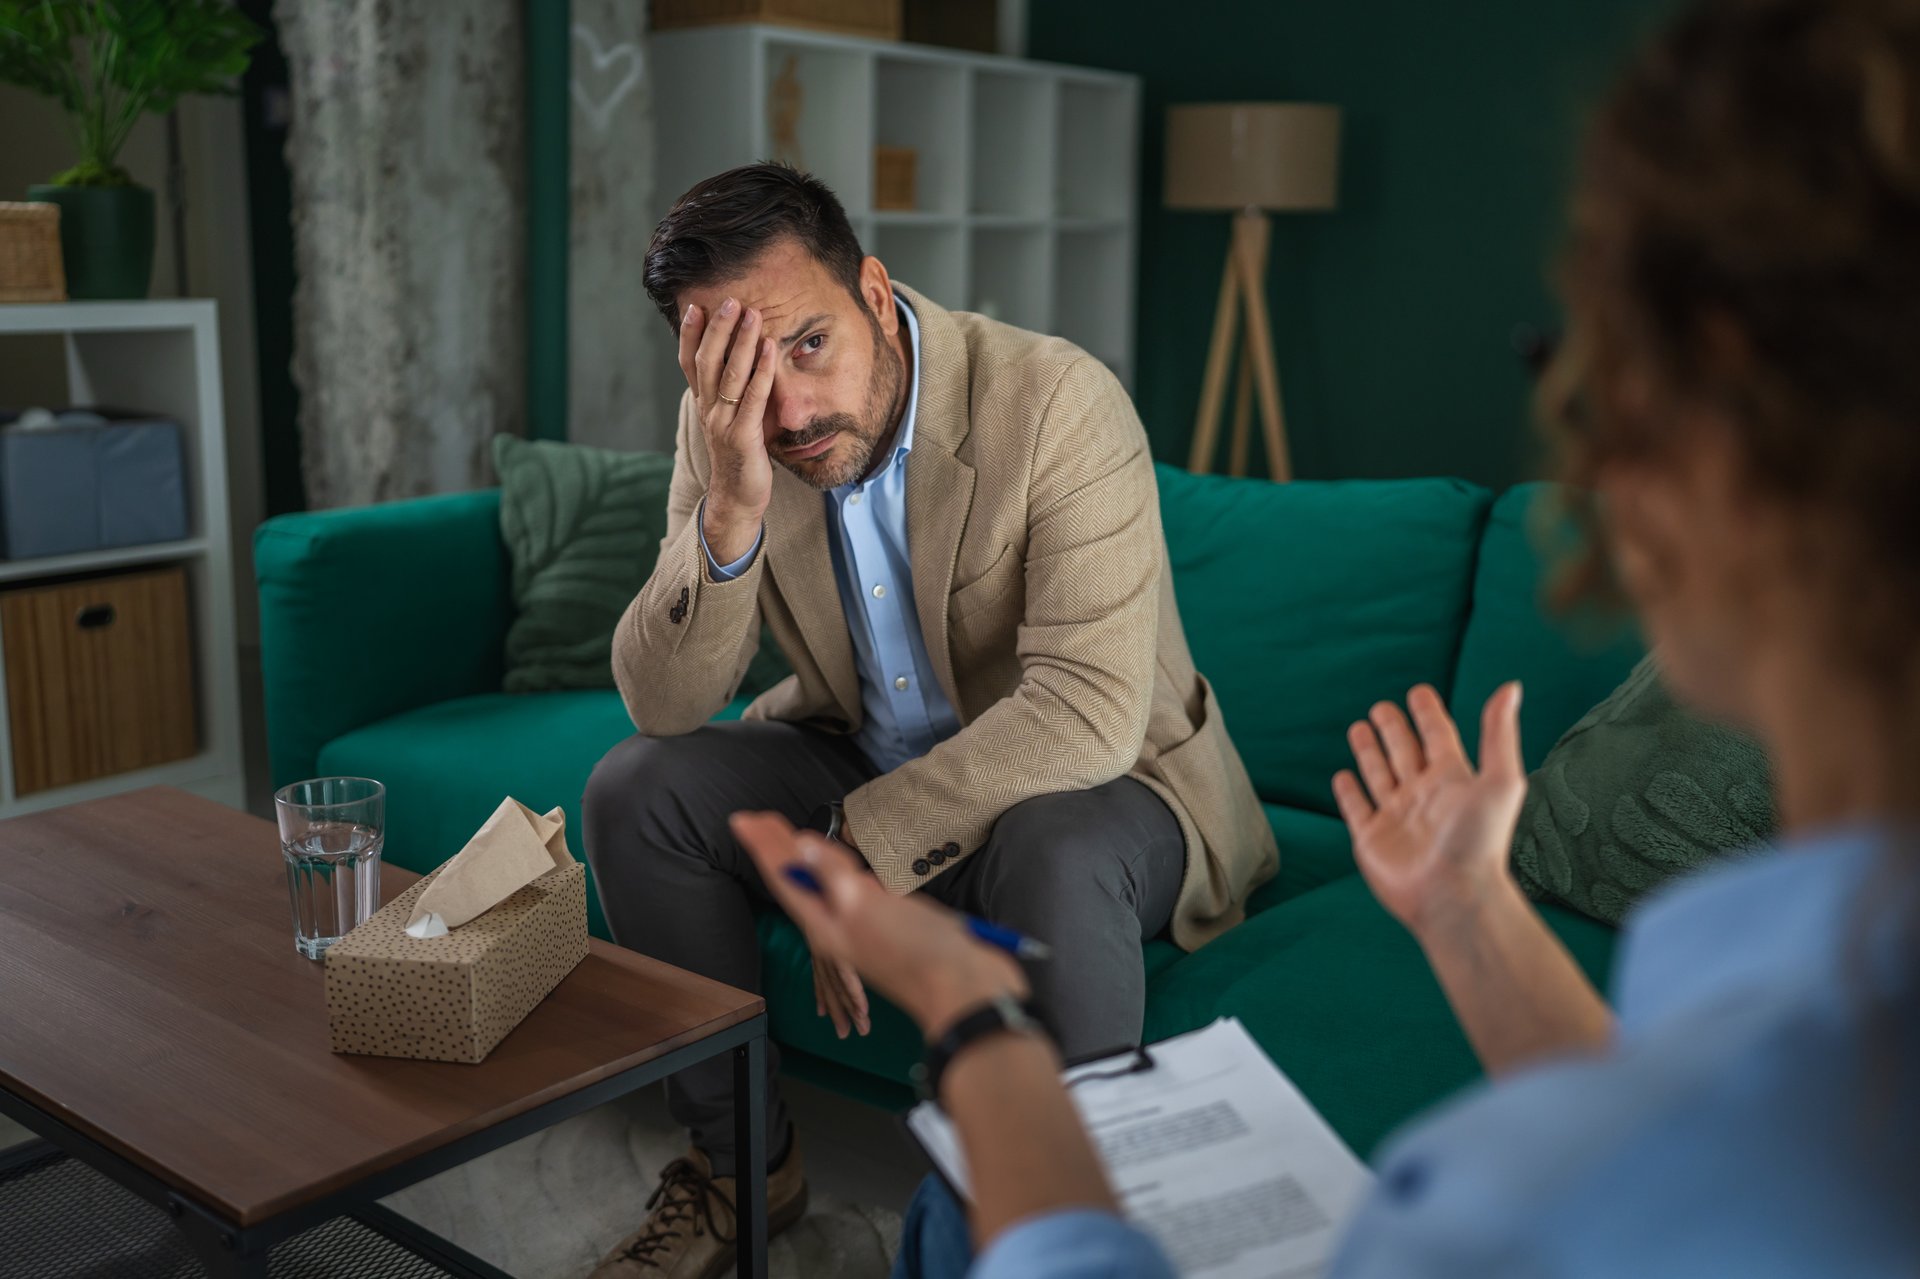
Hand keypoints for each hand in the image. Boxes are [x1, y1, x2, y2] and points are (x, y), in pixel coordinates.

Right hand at [678, 299, 774, 562]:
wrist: (737, 499)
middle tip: (729, 300)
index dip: (688, 335)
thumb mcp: (728, 420)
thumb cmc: (739, 457)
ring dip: (740, 342)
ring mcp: (723, 424)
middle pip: (707, 362)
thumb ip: (730, 394)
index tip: (693, 306)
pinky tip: (769, 348)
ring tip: (751, 314)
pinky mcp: (743, 437)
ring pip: (729, 375)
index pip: (689, 363)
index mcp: (703, 405)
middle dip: (717, 329)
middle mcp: (708, 411)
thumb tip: (738, 363)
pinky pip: (753, 398)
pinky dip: (761, 371)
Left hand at [731, 812, 1027, 1040]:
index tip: (742, 819)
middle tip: (752, 820)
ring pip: (820, 885)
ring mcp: (863, 926)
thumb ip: (832, 875)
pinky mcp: (888, 925)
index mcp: (826, 922)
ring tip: (782, 836)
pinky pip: (848, 891)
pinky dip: (834, 872)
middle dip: (775, 848)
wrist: (964, 987)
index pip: (784, 876)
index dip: (764, 845)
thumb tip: (797, 848)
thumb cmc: (917, 951)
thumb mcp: (866, 907)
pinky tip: (838, 868)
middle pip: (797, 879)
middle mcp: (839, 924)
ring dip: (799, 858)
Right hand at [1332, 682, 1528, 940]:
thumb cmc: (1480, 841)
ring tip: (1359, 728)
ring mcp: (1396, 816)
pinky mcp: (1371, 839)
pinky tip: (1343, 776)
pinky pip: (1356, 808)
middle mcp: (1423, 794)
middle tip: (1381, 707)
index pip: (1438, 735)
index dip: (1428, 713)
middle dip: (1393, 728)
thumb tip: (1511, 686)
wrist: (1453, 896)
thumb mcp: (1500, 780)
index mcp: (1453, 778)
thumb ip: (1499, 733)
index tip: (1419, 692)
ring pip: (1378, 774)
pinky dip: (1349, 791)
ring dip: (1369, 752)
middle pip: (1404, 751)